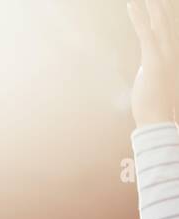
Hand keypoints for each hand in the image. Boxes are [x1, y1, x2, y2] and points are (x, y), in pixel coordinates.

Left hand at [130, 0, 177, 125]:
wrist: (158, 120)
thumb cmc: (155, 102)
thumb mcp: (155, 78)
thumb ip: (153, 66)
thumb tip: (148, 63)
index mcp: (173, 52)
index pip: (169, 24)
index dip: (164, 9)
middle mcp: (173, 49)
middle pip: (168, 18)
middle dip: (162, 3)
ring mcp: (165, 53)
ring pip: (159, 20)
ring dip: (153, 3)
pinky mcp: (153, 59)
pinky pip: (145, 33)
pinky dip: (139, 17)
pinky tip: (131, 3)